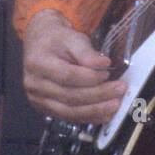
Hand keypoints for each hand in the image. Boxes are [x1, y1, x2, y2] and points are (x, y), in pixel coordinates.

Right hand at [22, 9, 127, 123]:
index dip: (90, 77)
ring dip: (95, 110)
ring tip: (115, 104)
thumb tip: (104, 65)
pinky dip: (89, 117)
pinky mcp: (46, 109)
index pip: (67, 75)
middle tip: (119, 90)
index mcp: (38, 63)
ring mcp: (38, 100)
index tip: (108, 72)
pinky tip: (105, 114)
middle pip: (70, 96)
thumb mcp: (72, 37)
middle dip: (98, 95)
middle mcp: (34, 85)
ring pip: (69, 111)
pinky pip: (69, 117)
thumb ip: (86, 52)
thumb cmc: (57, 39)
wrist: (41, 44)